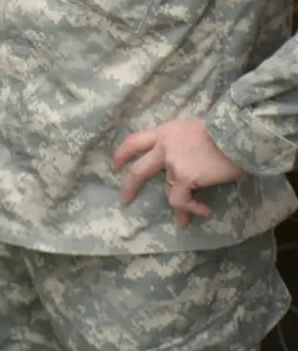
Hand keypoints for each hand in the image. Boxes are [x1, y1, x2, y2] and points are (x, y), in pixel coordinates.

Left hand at [112, 119, 244, 226]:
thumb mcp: (194, 130)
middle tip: (124, 199)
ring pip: (166, 190)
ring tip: (182, 220)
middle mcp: (163, 147)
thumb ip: (182, 144)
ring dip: (177, 208)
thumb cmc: (222, 131)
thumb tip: (187, 161)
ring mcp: (172, 163)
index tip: (115, 164)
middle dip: (129, 186)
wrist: (236, 133)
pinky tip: (204, 211)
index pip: (134, 141)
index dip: (122, 154)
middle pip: (138, 169)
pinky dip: (191, 208)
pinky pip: (181, 199)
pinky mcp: (184, 177)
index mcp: (165, 132)